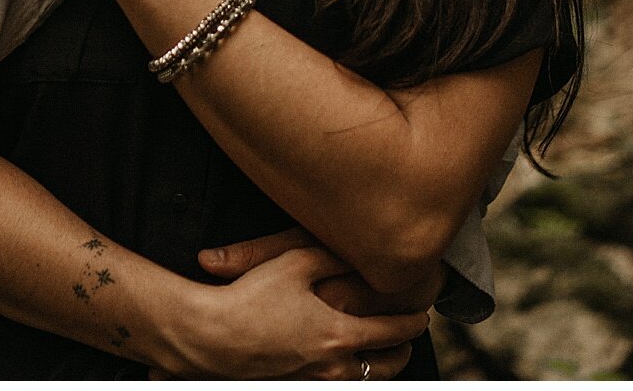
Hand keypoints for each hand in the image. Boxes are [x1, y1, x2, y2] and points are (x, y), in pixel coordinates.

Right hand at [160, 244, 428, 379]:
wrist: (209, 336)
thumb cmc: (250, 296)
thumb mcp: (294, 263)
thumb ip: (332, 257)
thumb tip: (358, 253)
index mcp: (339, 334)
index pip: (393, 332)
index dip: (412, 322)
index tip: (423, 314)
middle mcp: (331, 365)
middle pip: (384, 367)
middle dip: (402, 352)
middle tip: (409, 339)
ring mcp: (312, 380)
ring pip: (360, 382)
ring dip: (378, 370)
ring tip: (382, 357)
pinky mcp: (292, 384)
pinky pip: (333, 385)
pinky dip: (348, 377)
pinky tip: (342, 365)